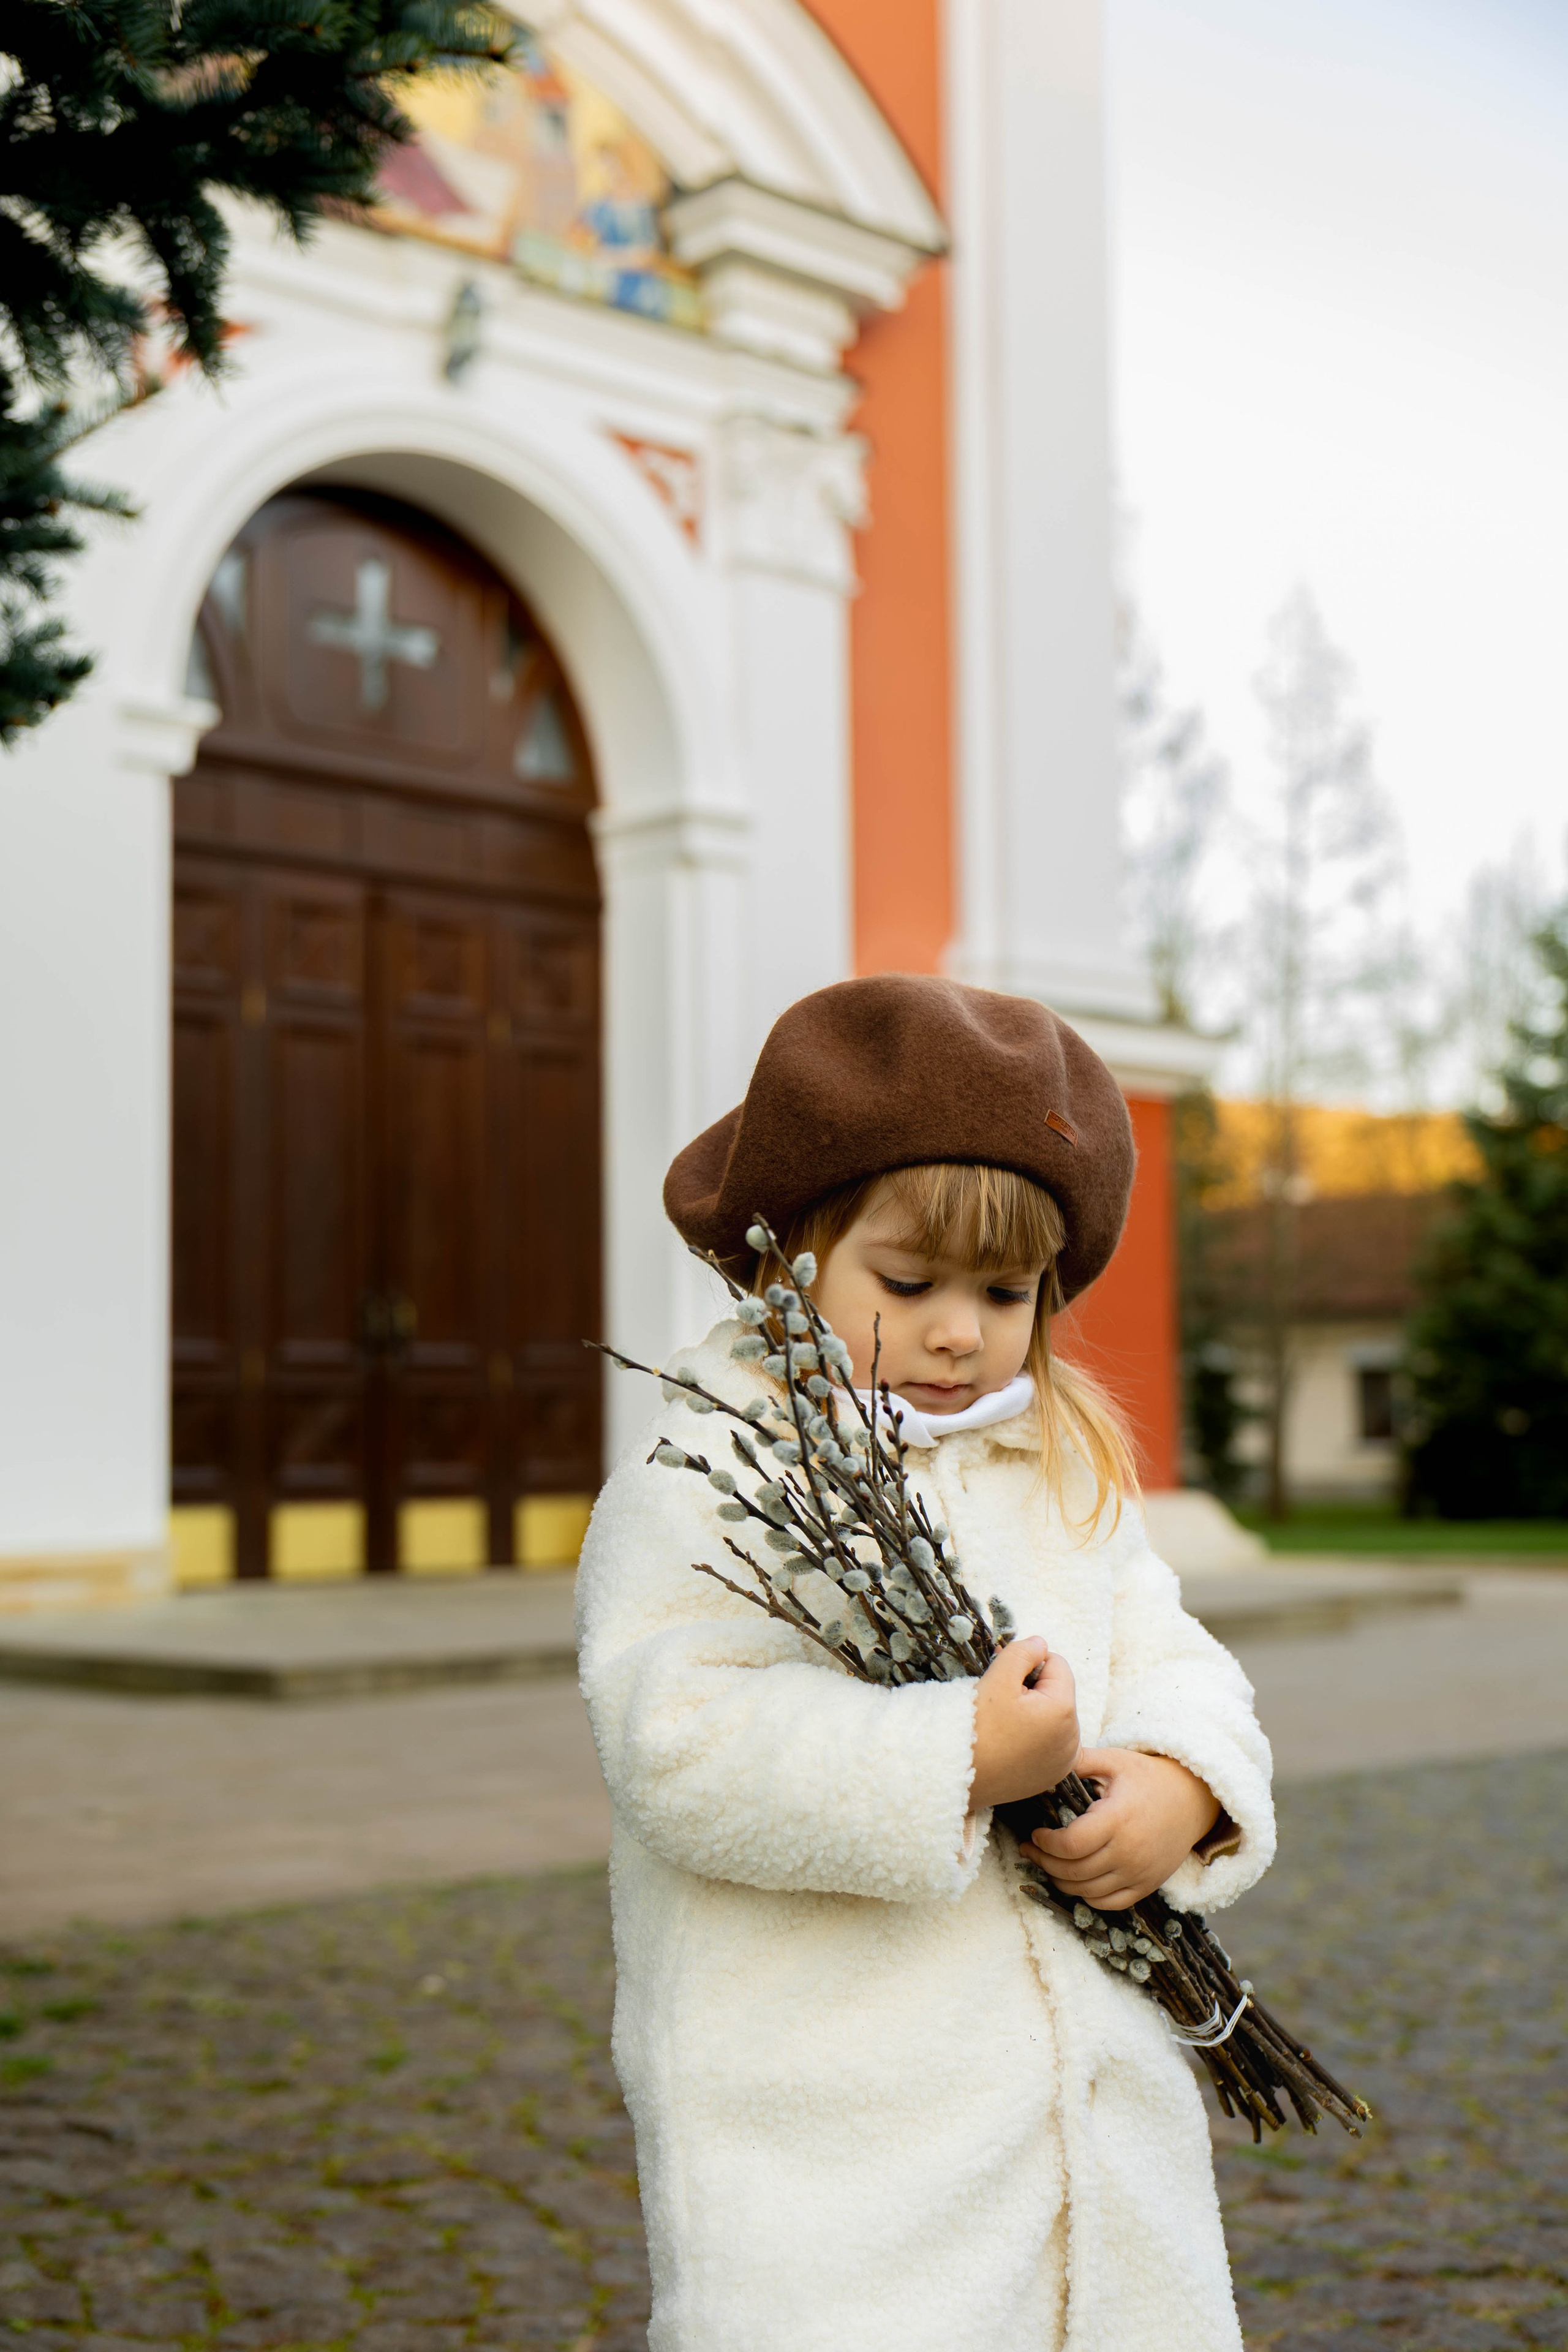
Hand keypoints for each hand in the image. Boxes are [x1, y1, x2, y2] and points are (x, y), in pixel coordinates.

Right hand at [969, 1638, 1079, 1811]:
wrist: (955, 1776)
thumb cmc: (976, 1727)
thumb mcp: (998, 1677)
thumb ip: (1023, 1652)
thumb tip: (1040, 1644)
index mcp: (1064, 1711)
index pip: (1057, 1665)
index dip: (1029, 1664)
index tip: (1004, 1677)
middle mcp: (1073, 1739)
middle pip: (1057, 1692)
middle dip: (1033, 1689)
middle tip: (1000, 1702)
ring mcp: (1063, 1761)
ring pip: (1054, 1717)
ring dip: (1034, 1713)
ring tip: (1003, 1723)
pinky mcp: (1051, 1776)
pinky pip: (1050, 1742)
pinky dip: (1034, 1736)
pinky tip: (1009, 1742)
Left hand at [1022, 1748, 1220, 1911]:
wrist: (1193, 1800)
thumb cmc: (1149, 1777)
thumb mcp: (1115, 1761)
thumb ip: (1080, 1761)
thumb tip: (1045, 1763)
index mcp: (1117, 1819)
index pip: (1070, 1845)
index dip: (1045, 1844)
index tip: (1035, 1834)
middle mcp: (1128, 1851)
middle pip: (1074, 1871)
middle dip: (1044, 1863)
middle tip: (1031, 1850)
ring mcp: (1139, 1872)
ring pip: (1088, 1891)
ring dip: (1061, 1881)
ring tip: (1048, 1865)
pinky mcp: (1147, 1885)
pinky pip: (1110, 1903)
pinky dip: (1087, 1897)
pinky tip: (1076, 1881)